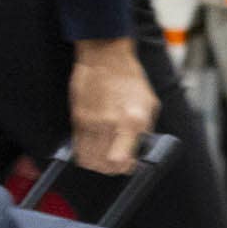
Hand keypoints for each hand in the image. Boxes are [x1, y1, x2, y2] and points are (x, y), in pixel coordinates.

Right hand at [65, 39, 158, 177]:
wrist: (105, 59)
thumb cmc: (129, 78)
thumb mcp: (149, 104)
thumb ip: (145, 128)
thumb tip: (139, 147)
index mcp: (132, 121)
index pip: (121, 160)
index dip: (125, 168)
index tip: (130, 164)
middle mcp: (109, 124)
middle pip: (103, 164)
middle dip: (111, 169)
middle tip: (117, 163)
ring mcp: (91, 122)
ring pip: (87, 159)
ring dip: (96, 163)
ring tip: (104, 156)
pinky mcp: (77, 118)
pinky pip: (77, 146)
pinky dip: (84, 152)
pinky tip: (93, 147)